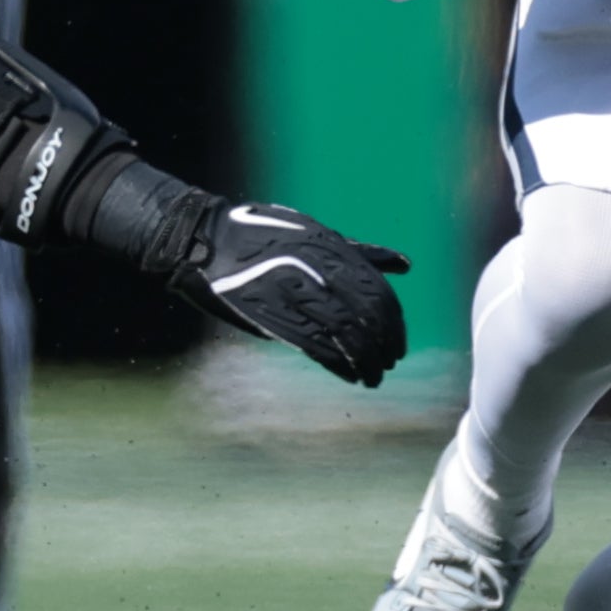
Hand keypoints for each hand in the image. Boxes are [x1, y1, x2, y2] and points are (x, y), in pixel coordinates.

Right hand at [184, 197, 412, 383]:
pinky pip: (316, 345)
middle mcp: (317, 268)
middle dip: (384, 344)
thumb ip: (359, 252)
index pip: (378, 292)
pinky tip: (349, 375)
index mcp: (331, 248)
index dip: (394, 323)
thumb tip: (405, 264)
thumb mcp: (313, 233)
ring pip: (346, 333)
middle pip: (368, 315)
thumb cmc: (260, 236)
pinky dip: (339, 364)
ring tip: (372, 376)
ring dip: (366, 361)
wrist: (205, 240)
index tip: (397, 342)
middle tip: (389, 363)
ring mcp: (295, 292)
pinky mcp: (272, 314)